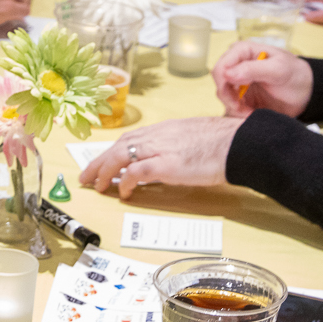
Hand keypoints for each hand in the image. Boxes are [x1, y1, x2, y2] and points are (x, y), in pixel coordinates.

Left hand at [77, 117, 238, 199]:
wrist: (236, 143)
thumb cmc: (220, 143)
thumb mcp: (189, 139)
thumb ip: (172, 146)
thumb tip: (163, 160)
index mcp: (162, 129)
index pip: (128, 139)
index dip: (111, 151)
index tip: (101, 162)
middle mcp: (157, 136)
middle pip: (118, 146)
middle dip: (99, 162)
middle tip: (86, 176)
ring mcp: (161, 149)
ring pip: (121, 156)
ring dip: (104, 171)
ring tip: (96, 185)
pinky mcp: (167, 164)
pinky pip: (138, 172)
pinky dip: (126, 181)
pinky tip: (121, 191)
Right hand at [211, 40, 311, 116]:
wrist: (305, 92)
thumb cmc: (295, 75)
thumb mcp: (278, 70)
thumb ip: (253, 69)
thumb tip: (227, 74)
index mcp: (242, 51)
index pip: (221, 68)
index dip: (224, 85)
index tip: (238, 101)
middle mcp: (236, 64)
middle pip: (219, 84)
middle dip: (230, 100)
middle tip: (245, 110)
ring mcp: (237, 80)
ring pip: (223, 97)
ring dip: (235, 108)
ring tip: (252, 112)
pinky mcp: (240, 95)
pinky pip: (230, 106)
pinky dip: (239, 113)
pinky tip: (252, 114)